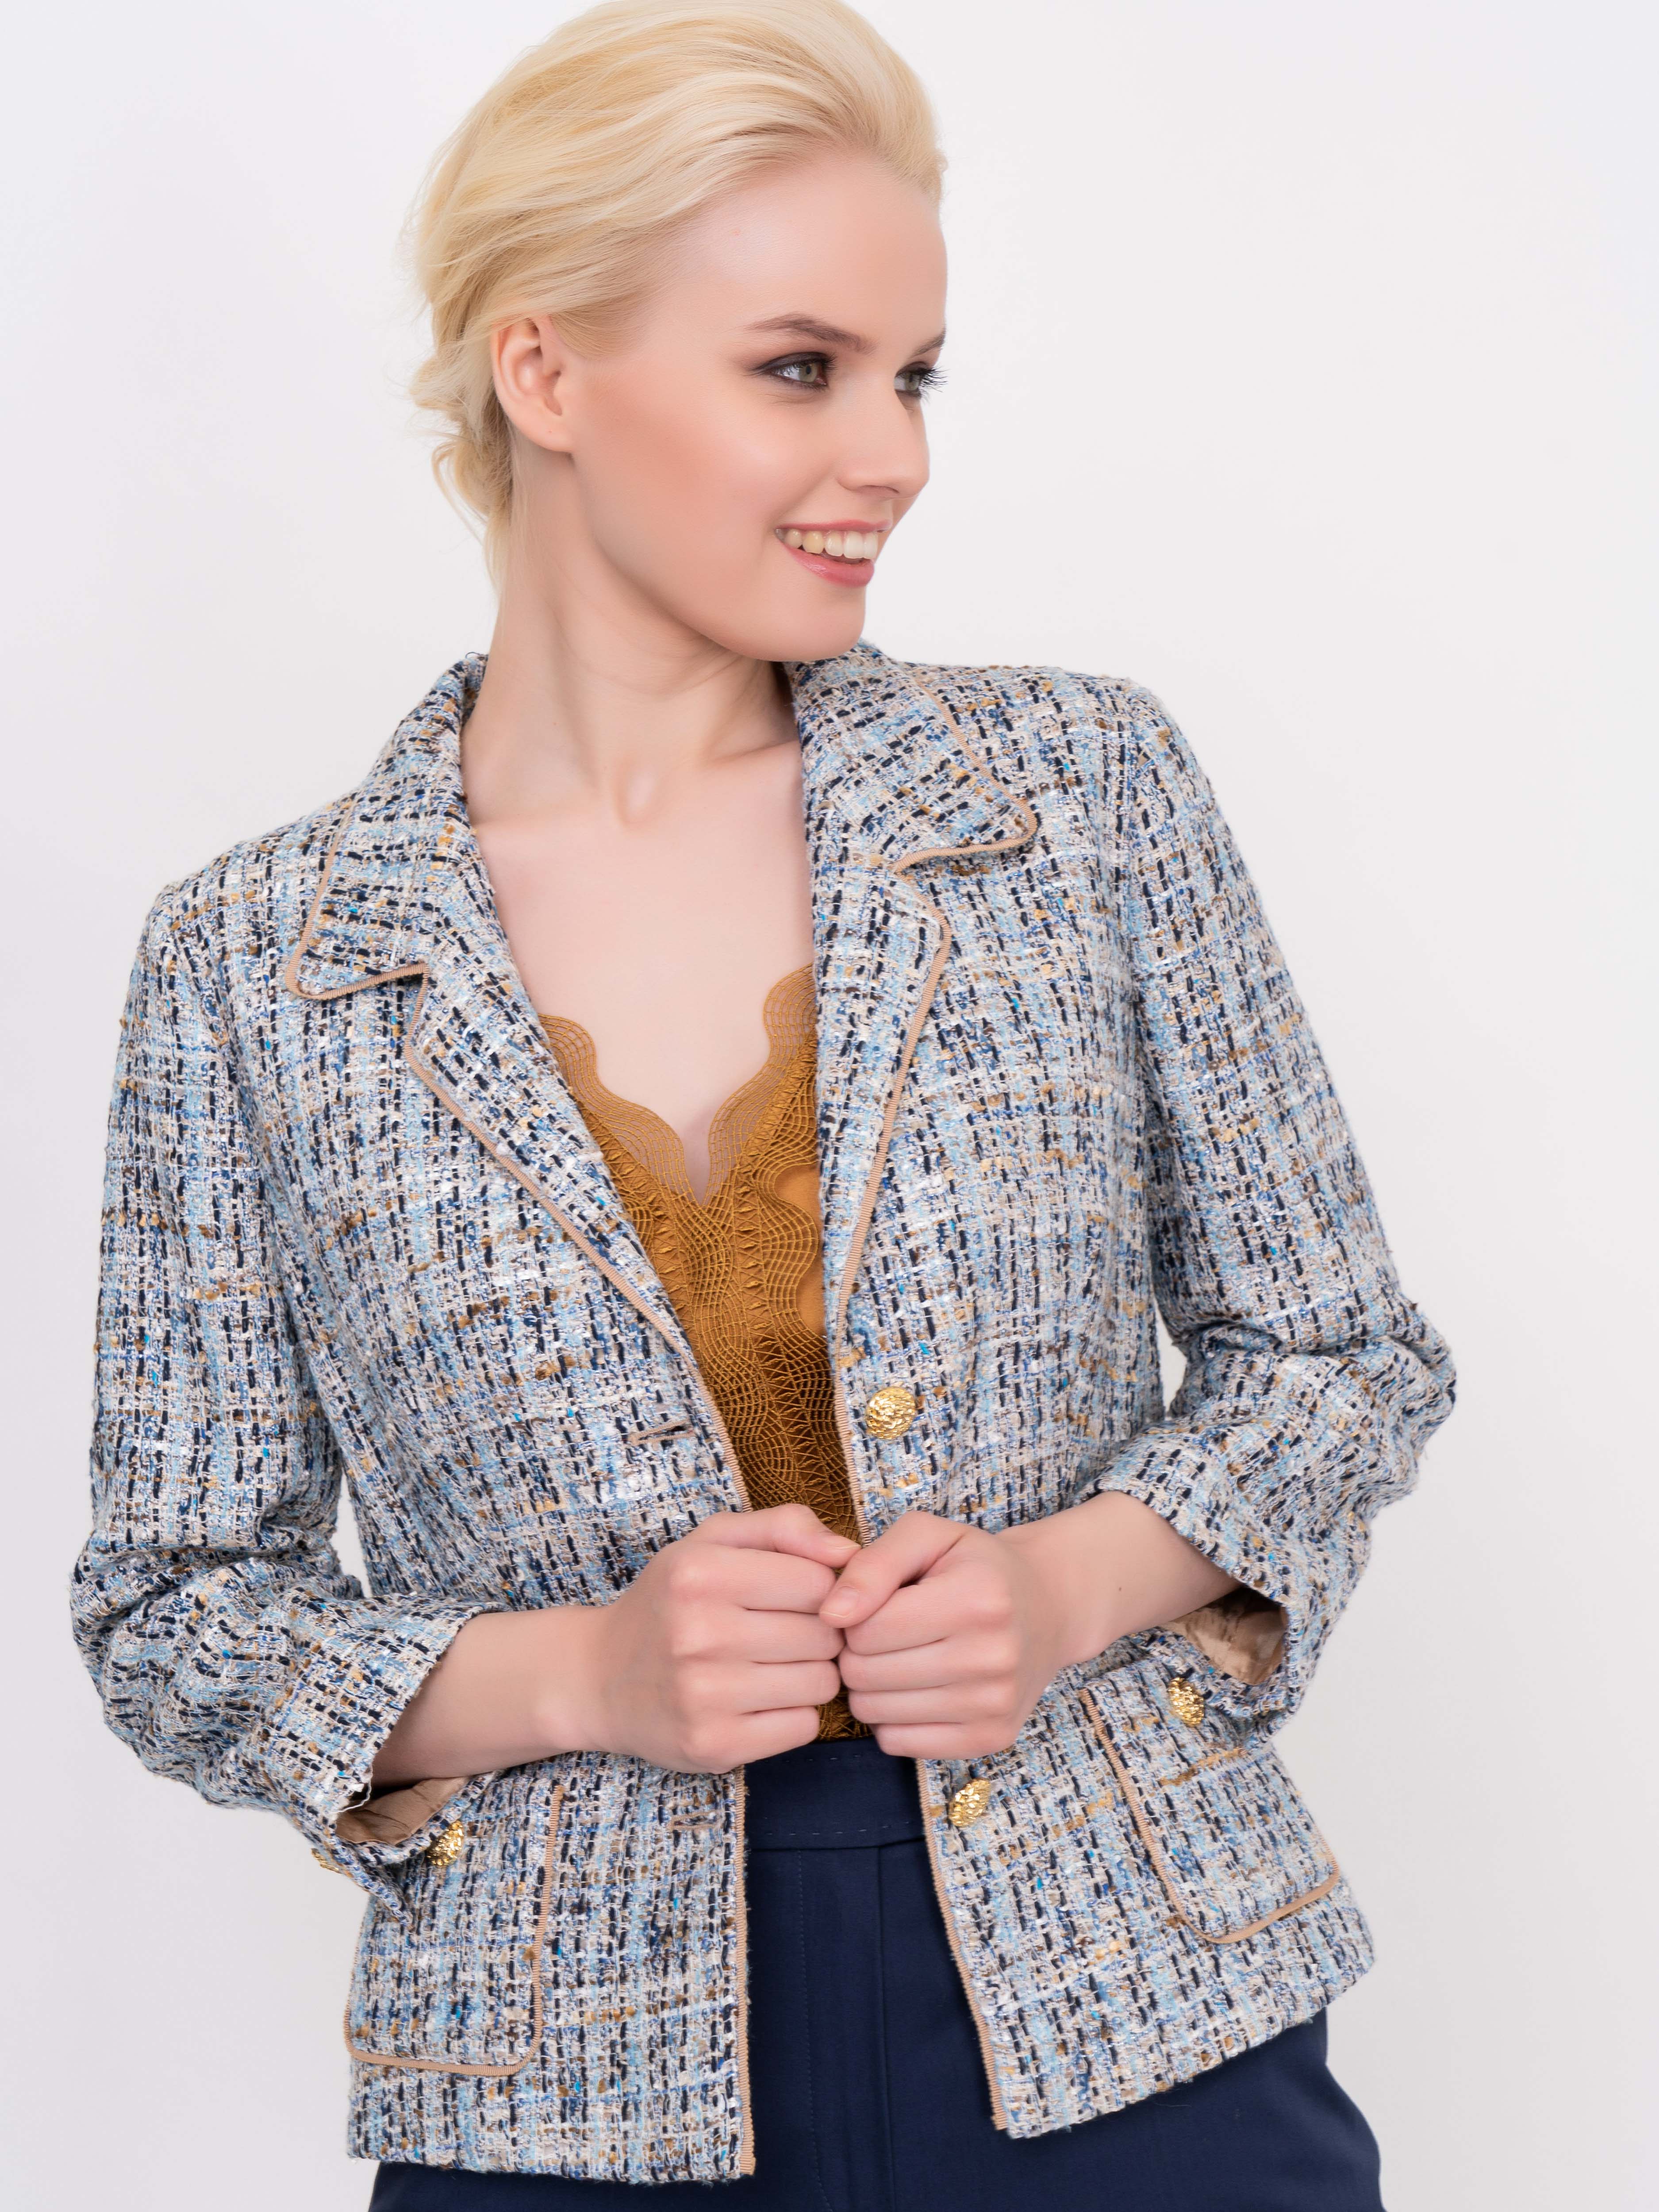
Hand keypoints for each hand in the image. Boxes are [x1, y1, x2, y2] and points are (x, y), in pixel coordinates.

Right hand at [579, 1504, 858, 1771]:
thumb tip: (850, 1552)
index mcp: (700, 1573)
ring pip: (823, 1683)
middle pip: (825, 1634)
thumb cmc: (671, 1600)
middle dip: (818, 1633)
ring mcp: (705, 1695)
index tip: (794, 1596)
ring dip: (811, 1674)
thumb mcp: (713, 1541)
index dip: (820, 1588)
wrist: (600, 1678)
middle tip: (783, 1634)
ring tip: (773, 1666)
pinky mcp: (715, 1746)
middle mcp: (698, 1633)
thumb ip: (785, 1527)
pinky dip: (794, 1714)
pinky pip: (804, 1728)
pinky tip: (761, 1701)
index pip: (818, 1581)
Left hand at [822, 1497, 1238, 1759]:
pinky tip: (914, 1688)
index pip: (866, 1629)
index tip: (874, 1605)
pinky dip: (892, 1718)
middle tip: (880, 1633)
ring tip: (896, 1657)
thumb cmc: (974, 1565)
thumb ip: (873, 1565)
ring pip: (876, 1713)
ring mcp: (996, 1705)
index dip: (852, 1615)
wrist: (1047, 1607)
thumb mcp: (928, 1537)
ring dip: (870, 1686)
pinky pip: (899, 1744)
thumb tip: (830, 1614)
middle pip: (866, 1675)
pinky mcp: (992, 1738)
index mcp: (977, 1599)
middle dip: (857, 1652)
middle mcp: (993, 1657)